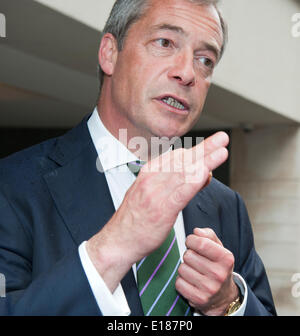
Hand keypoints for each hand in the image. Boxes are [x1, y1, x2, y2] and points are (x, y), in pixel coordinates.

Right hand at [87, 132, 228, 292]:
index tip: (212, 150)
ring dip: (206, 161)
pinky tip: (207, 174)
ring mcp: (156, 194)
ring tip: (222, 151)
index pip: (175, 157)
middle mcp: (151, 179)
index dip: (196, 153)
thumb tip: (193, 176)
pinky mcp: (161, 210)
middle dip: (204, 148)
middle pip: (182, 160)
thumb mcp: (148, 195)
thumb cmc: (134, 219)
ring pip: (184, 173)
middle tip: (222, 138)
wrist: (118, 241)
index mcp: (148, 174)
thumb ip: (169, 185)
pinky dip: (195, 181)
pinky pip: (181, 192)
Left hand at [176, 228, 238, 315]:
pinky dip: (181, 281)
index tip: (191, 242)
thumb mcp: (218, 248)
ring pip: (182, 269)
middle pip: (188, 255)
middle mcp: (220, 274)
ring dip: (184, 268)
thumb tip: (196, 231)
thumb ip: (208, 235)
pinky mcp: (199, 300)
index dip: (191, 240)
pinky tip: (191, 282)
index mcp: (226, 258)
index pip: (200, 242)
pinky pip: (179, 283)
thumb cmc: (217, 266)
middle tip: (195, 260)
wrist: (223, 296)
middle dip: (188, 255)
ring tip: (194, 271)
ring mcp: (210, 288)